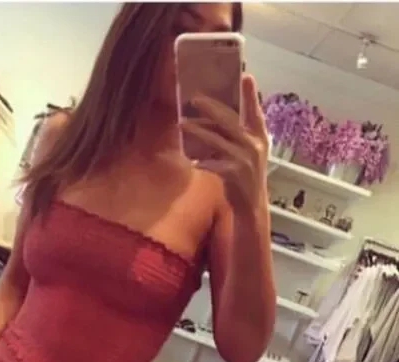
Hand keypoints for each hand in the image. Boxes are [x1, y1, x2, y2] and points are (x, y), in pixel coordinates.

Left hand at [180, 74, 268, 216]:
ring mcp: (245, 159)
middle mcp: (254, 145)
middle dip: (211, 108)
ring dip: (198, 131)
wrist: (251, 206)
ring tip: (182, 124)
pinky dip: (200, 161)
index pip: (255, 112)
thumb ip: (236, 137)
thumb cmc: (244, 177)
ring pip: (217, 140)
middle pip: (230, 121)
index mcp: (259, 137)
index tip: (246, 75)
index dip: (251, 95)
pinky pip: (212, 163)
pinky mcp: (235, 173)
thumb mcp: (247, 153)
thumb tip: (213, 121)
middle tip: (194, 99)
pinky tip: (190, 160)